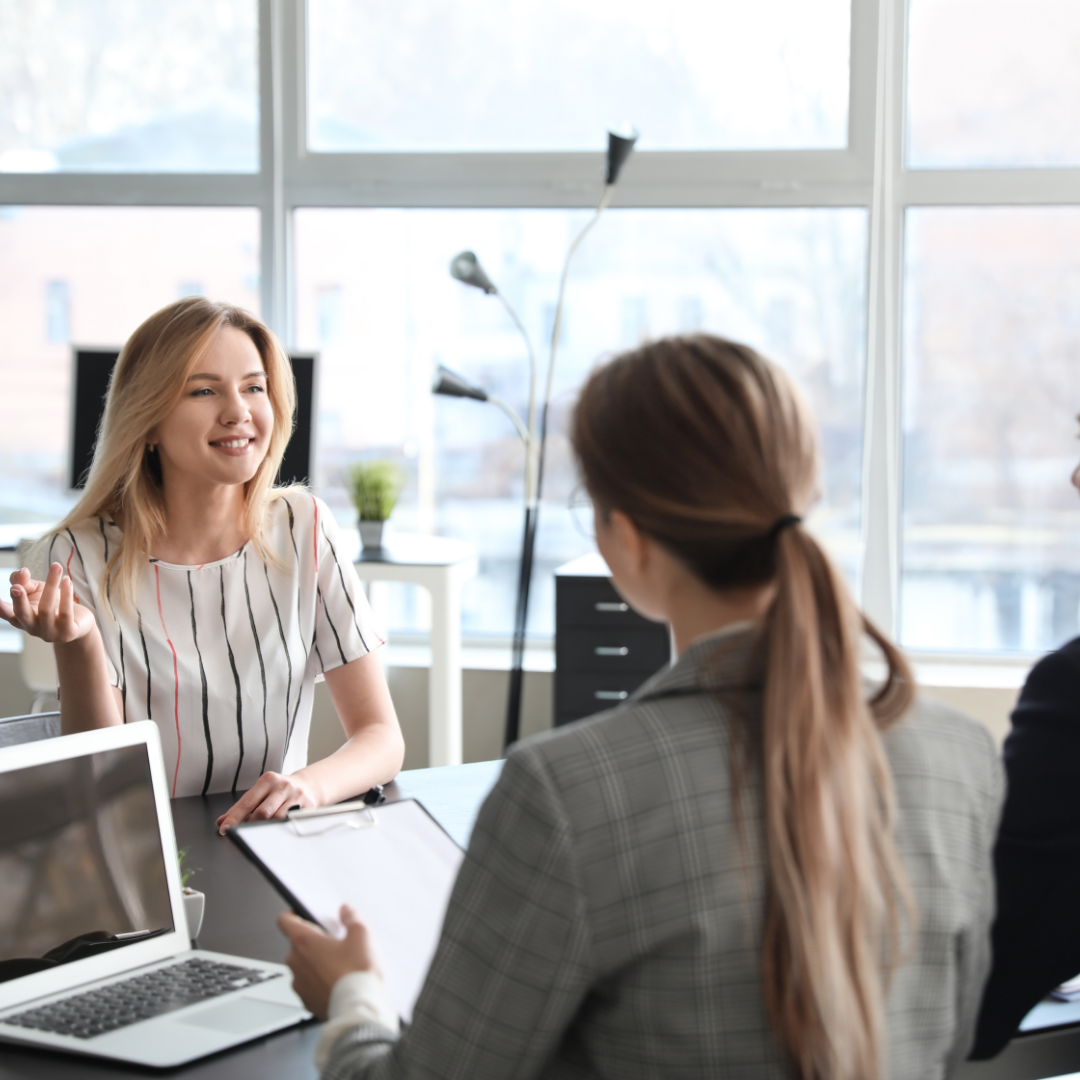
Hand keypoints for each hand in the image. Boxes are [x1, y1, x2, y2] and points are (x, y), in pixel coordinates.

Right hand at [0, 564, 96, 643]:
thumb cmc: (54, 604)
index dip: (0, 608)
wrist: (80, 621)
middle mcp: (32, 628)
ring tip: (56, 567)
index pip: (7, 613)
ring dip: (51, 585)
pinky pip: (66, 613)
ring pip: (46, 609)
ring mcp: (49, 633)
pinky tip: (67, 580)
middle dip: (19, 600)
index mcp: (20, 618)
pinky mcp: (67, 633)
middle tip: (16, 586)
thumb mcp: (37, 590)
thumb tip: (22, 572)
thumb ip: (25, 581)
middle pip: (22, 614)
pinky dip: (66, 595)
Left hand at [215, 770, 318, 833]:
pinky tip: (277, 830)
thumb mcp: (262, 791)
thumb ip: (243, 806)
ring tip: (260, 831)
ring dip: (265, 828)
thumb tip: (222, 821)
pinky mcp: (307, 806)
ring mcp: (296, 796)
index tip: (225, 828)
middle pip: (262, 812)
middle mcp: (283, 786)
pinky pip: (290, 822)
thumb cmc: (280, 791)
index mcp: (268, 780)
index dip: (234, 817)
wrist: (308, 785)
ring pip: (277, 819)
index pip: (247, 802)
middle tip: (243, 832)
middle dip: (250, 825)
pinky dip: (281, 828)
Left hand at [277, 905, 378, 1019]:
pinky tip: (337, 981)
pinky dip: (318, 981)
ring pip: (302, 965)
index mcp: (304, 941)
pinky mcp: (305, 1000)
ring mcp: (298, 983)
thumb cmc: (355, 974)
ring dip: (314, 962)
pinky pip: (307, 984)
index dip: (294, 914)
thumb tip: (345, 911)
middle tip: (334, 942)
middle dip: (313, 941)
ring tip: (338, 964)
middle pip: (296, 943)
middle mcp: (295, 962)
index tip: (304, 915)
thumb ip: (350, 918)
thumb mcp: (361, 935)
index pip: (284, 921)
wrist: (357, 1008)